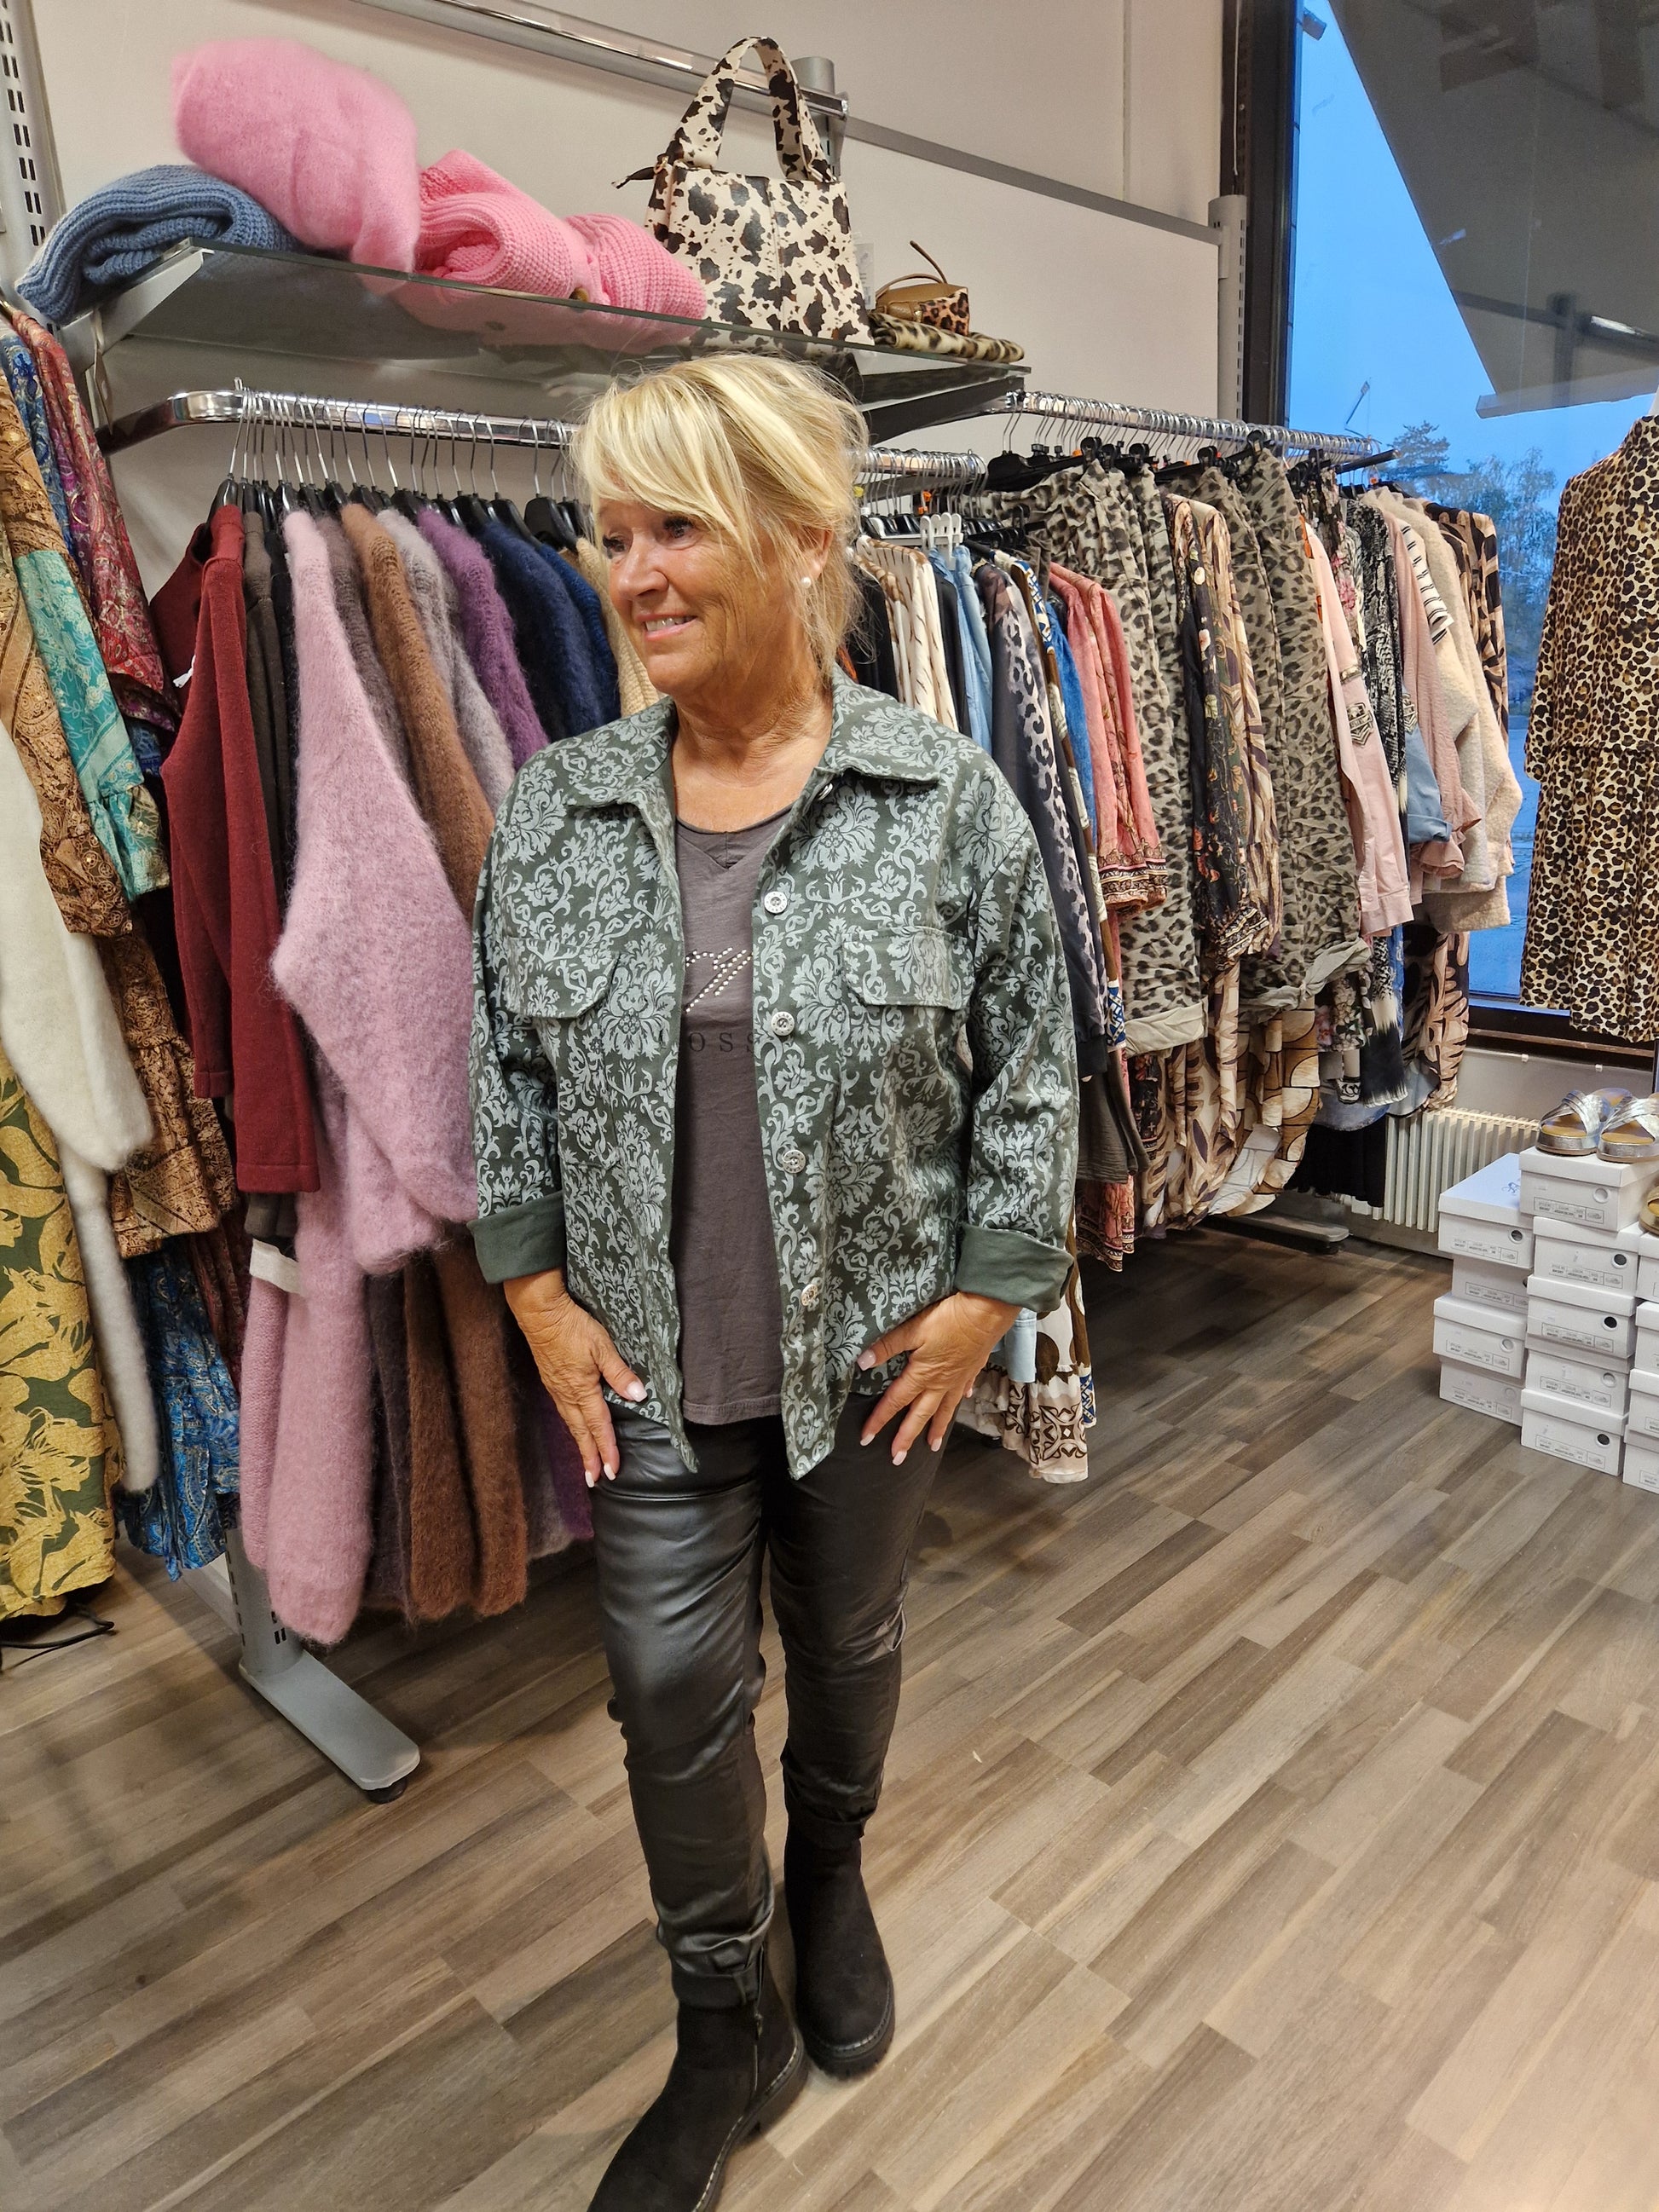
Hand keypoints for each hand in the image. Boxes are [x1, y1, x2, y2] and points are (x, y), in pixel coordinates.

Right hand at [503, 1267, 645, 1486]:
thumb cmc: (572, 1326)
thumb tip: (638, 1395)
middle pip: (581, 1432)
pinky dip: (572, 1426)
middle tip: (595, 1480)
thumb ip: (619, 1372)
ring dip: (580, 1445)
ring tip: (586, 1462)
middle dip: (589, 1457)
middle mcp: (567, 1395)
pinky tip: (575, 1427)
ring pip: (571, 1424)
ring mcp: (556, 1388)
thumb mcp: (602, 1346)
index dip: (607, 1449)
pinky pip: (563, 1411)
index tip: (612, 1471)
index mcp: (582, 1390)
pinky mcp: (551, 1380)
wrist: (539, 1313)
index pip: (598, 1426)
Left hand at [857, 1291, 1019, 1464]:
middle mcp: (940, 1383)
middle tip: (898, 1458)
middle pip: (920, 1415)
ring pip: (944, 1409)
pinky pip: (964, 1390)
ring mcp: (958, 1379)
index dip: (879, 1420)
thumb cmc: (948, 1319)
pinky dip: (960, 1399)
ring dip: (936, 1428)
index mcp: (922, 1375)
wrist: (986, 1312)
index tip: (866, 1438)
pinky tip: (963, 1401)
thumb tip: (862, 1362)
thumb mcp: (912, 1329)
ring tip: (932, 1446)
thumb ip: (887, 1346)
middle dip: (907, 1437)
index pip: (895, 1402)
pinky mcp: (972, 1369)